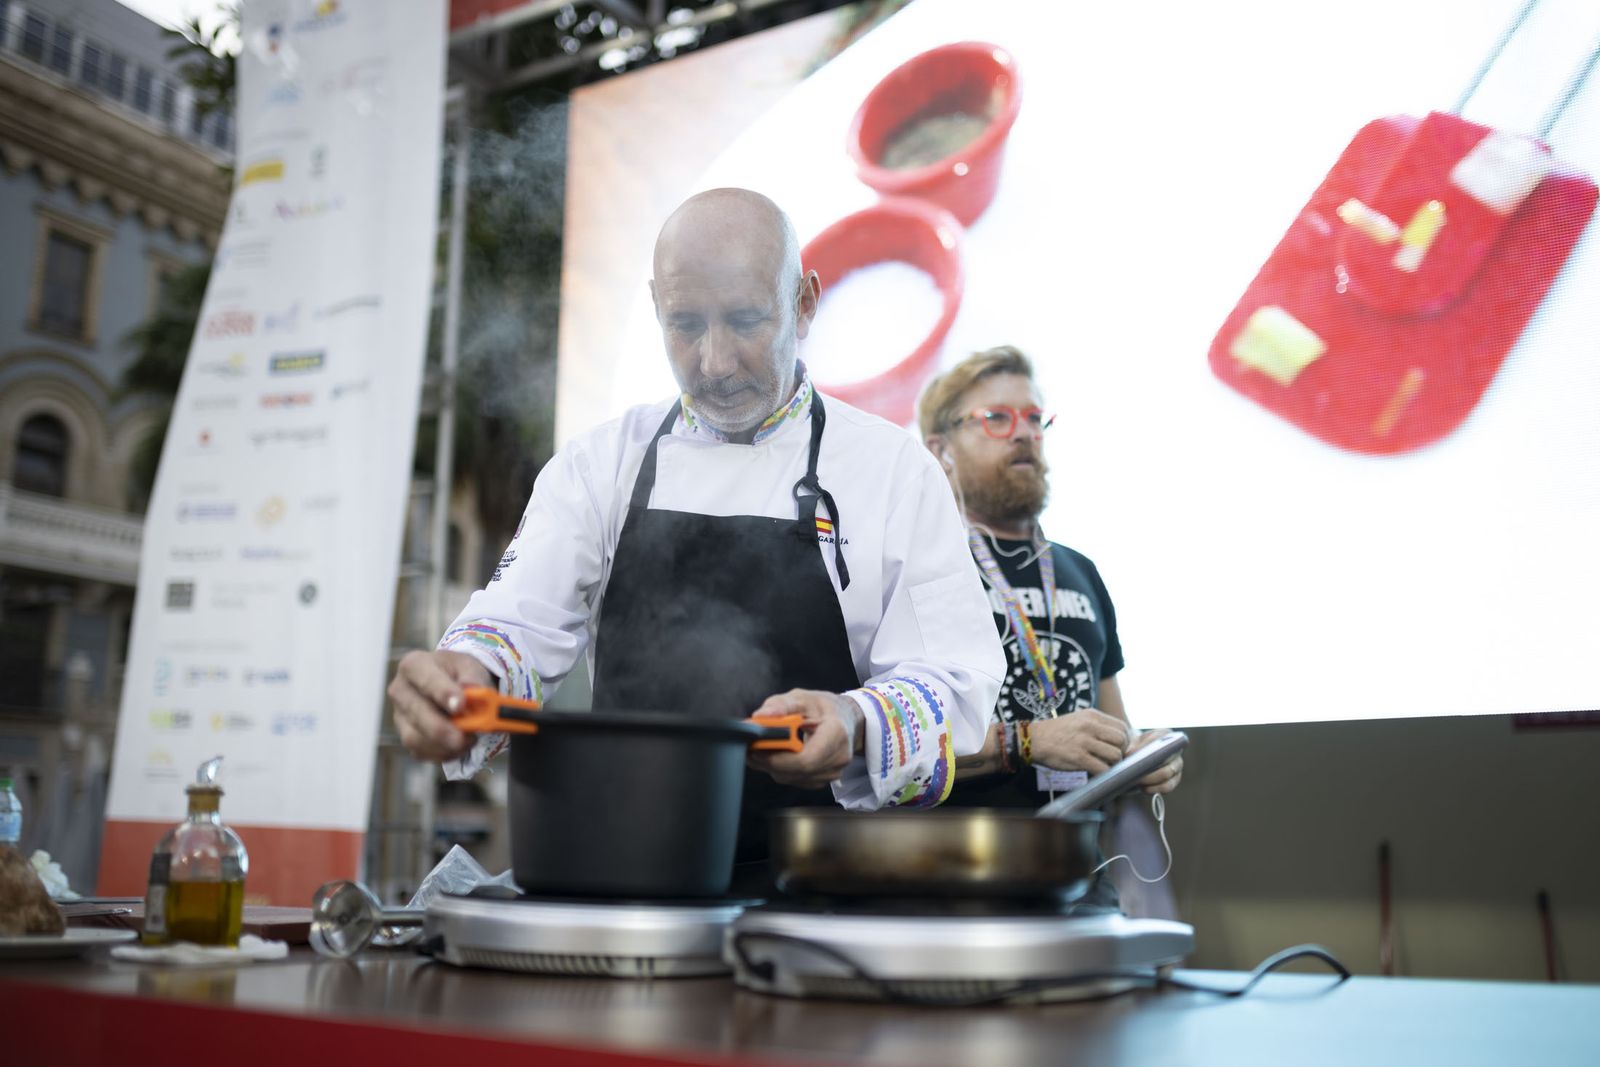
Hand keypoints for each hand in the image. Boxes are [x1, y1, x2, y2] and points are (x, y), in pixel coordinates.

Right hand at [388, 650, 492, 761]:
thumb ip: (473, 679)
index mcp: (414, 665)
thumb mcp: (470, 667)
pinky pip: (420, 751)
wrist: (450, 683)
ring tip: (469, 739)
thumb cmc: (458, 673)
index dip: (442, 693)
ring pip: (416, 737)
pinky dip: (443, 754)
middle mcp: (400, 690)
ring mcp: (399, 716)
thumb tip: (474, 692)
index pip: (424, 678)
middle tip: (463, 738)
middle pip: (417, 712)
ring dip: (445, 745)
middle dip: (442, 729)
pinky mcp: (405, 736)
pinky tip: (459, 747)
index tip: (459, 706)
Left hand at [746, 688, 860, 788]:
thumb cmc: (823, 708)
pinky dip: (782, 769)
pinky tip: (777, 754)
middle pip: (796, 771)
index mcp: (836, 734)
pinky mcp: (823, 779)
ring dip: (774, 766)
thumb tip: (760, 717)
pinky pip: (796, 780)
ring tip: (764, 747)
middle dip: (770, 761)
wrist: (844, 719)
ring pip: (792, 778)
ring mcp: (832, 772)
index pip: (806, 759)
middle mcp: (838, 758)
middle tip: (752, 746)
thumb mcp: (802, 698)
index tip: (757, 747)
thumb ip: (780, 705)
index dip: (778, 758)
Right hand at [1026, 708, 1129, 774]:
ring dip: (1112, 764)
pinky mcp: (1078, 758)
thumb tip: (1120, 739)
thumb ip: (1098, 726)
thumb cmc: (1057, 732)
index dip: (1124, 740)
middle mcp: (1090, 726)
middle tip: (1112, 758)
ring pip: (1115, 755)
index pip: (1122, 727)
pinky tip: (1096, 772)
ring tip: (1103, 765)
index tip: (1117, 748)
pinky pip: (1102, 769)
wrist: (1033, 739)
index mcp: (1092, 715)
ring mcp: (1084, 742)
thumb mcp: (1079, 719)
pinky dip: (1103, 773)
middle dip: (1121, 752)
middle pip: (1122, 741)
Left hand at [1127, 728, 1183, 794]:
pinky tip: (1144, 788)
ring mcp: (1177, 765)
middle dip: (1149, 766)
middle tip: (1134, 772)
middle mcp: (1176, 749)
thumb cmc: (1136, 747)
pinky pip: (1168, 786)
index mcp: (1165, 734)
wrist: (1140, 757)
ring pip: (1167, 773)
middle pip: (1165, 758)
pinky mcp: (1175, 779)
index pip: (1157, 739)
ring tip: (1138, 781)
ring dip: (1151, 779)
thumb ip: (1131, 746)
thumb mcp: (1132, 743)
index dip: (1144, 746)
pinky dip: (1156, 788)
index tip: (1130, 753)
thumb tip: (1129, 754)